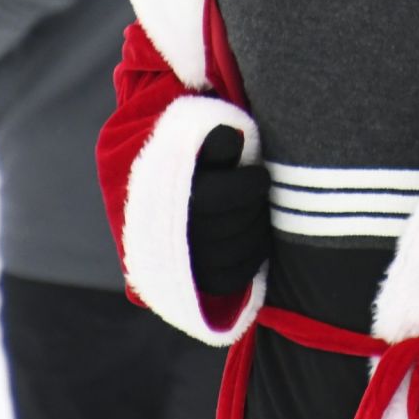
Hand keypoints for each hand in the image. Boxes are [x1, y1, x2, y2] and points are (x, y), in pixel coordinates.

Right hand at [185, 127, 270, 299]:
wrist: (157, 200)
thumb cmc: (191, 167)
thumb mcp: (199, 146)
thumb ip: (216, 142)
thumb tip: (230, 136)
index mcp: (174, 197)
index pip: (225, 195)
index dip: (252, 184)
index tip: (260, 175)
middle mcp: (176, 233)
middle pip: (236, 224)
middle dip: (256, 206)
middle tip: (260, 194)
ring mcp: (184, 263)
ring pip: (238, 251)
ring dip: (257, 231)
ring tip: (259, 214)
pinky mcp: (194, 282)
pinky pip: (232, 278)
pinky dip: (251, 260)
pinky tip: (256, 239)